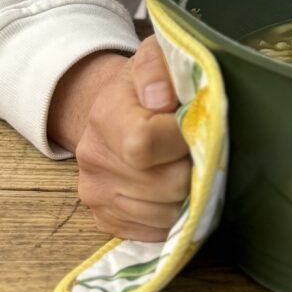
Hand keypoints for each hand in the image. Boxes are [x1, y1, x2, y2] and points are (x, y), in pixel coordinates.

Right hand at [60, 36, 191, 241]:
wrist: (115, 107)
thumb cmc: (148, 83)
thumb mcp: (155, 57)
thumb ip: (159, 67)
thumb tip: (161, 100)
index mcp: (106, 115)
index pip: (145, 144)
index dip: (183, 138)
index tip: (195, 125)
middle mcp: (93, 159)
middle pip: (166, 185)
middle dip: (194, 168)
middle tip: (198, 148)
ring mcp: (97, 195)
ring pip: (164, 215)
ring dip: (188, 195)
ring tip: (188, 165)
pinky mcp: (107, 220)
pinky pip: (154, 234)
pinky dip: (174, 216)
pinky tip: (176, 189)